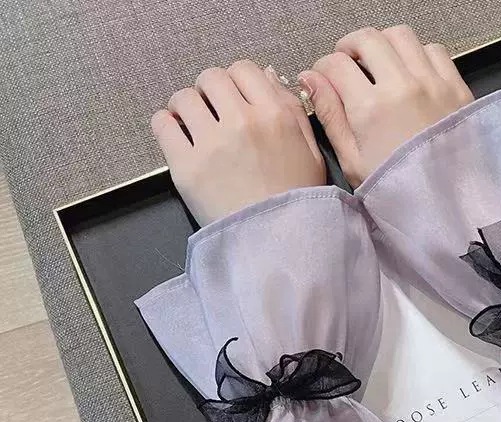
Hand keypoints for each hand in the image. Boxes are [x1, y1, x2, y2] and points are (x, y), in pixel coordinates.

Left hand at [151, 62, 324, 225]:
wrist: (278, 246)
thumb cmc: (297, 204)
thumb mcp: (312, 155)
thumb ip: (293, 112)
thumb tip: (269, 76)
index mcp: (276, 116)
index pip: (244, 70)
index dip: (237, 82)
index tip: (235, 99)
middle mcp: (242, 122)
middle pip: (211, 78)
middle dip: (210, 92)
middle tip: (213, 113)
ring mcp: (211, 144)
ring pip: (184, 97)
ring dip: (187, 107)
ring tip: (194, 126)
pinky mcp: (186, 166)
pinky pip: (162, 124)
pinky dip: (166, 125)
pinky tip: (177, 137)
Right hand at [299, 26, 472, 186]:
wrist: (447, 207)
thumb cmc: (398, 192)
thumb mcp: (354, 161)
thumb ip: (331, 115)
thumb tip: (310, 79)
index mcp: (370, 109)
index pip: (336, 64)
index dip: (323, 68)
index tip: (324, 78)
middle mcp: (402, 86)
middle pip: (368, 39)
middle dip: (350, 47)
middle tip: (347, 64)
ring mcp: (432, 83)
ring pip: (401, 36)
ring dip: (383, 44)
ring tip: (378, 64)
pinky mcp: (456, 87)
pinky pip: (433, 50)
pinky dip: (417, 53)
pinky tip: (410, 73)